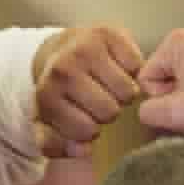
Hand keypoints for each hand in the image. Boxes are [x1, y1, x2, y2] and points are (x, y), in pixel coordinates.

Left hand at [33, 26, 143, 157]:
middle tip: (99, 101)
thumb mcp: (48, 122)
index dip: (90, 130)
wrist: (63, 50)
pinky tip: (118, 69)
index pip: (86, 131)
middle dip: (107, 112)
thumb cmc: (60, 92)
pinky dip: (132, 71)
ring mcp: (86, 49)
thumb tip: (82, 150)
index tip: (85, 119)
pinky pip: (137, 66)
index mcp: (46, 96)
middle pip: (110, 112)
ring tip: (110, 87)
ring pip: (127, 91)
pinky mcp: (109, 34)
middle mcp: (63, 70)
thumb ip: (56, 145)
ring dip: (123, 94)